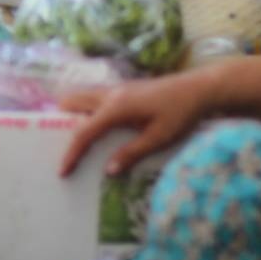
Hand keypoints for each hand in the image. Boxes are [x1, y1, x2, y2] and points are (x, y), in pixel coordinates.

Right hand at [59, 73, 216, 177]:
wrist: (199, 88)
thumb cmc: (181, 113)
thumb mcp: (159, 137)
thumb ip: (132, 152)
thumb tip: (108, 171)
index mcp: (115, 108)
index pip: (84, 132)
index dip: (71, 152)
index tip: (62, 171)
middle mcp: (109, 95)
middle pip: (72, 104)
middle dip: (61, 123)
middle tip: (62, 146)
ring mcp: (115, 89)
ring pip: (82, 97)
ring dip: (74, 115)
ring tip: (77, 137)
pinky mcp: (123, 90)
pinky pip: (94, 98)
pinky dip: (87, 111)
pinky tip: (100, 127)